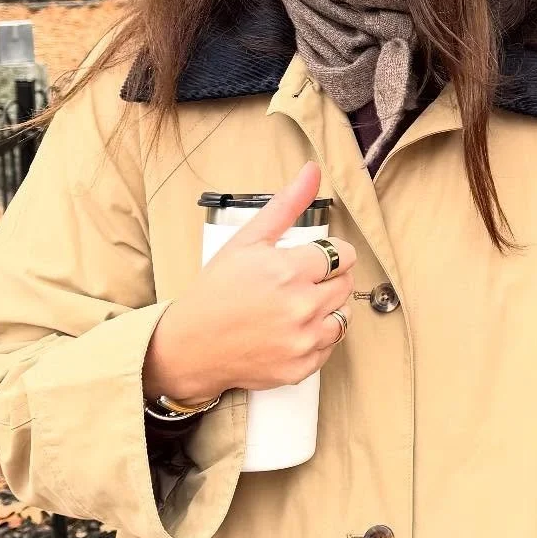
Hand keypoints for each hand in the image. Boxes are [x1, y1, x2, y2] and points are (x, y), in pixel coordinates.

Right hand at [142, 162, 357, 405]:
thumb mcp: (247, 241)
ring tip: (296, 305)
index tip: (311, 259)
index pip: (343, 254)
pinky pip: (330, 345)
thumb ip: (286, 205)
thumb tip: (312, 171)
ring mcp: (303, 340)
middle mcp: (302, 307)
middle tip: (299, 281)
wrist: (189, 346)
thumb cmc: (215, 291)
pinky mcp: (301, 367)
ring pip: (344, 314)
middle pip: (346, 283)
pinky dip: (317, 336)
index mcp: (290, 271)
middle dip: (328, 278)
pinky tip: (291, 329)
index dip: (329, 253)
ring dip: (327, 307)